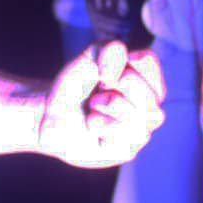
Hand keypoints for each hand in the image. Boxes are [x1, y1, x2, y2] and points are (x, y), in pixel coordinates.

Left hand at [37, 41, 165, 168]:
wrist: (52, 117)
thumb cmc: (76, 88)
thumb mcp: (90, 59)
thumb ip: (107, 51)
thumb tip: (116, 69)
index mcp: (147, 83)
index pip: (149, 62)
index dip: (123, 61)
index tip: (106, 69)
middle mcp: (149, 109)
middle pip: (150, 92)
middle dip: (120, 84)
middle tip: (99, 90)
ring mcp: (141, 132)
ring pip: (141, 115)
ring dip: (110, 104)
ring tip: (94, 106)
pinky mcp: (126, 151)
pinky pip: (121, 133)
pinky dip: (100, 124)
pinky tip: (92, 124)